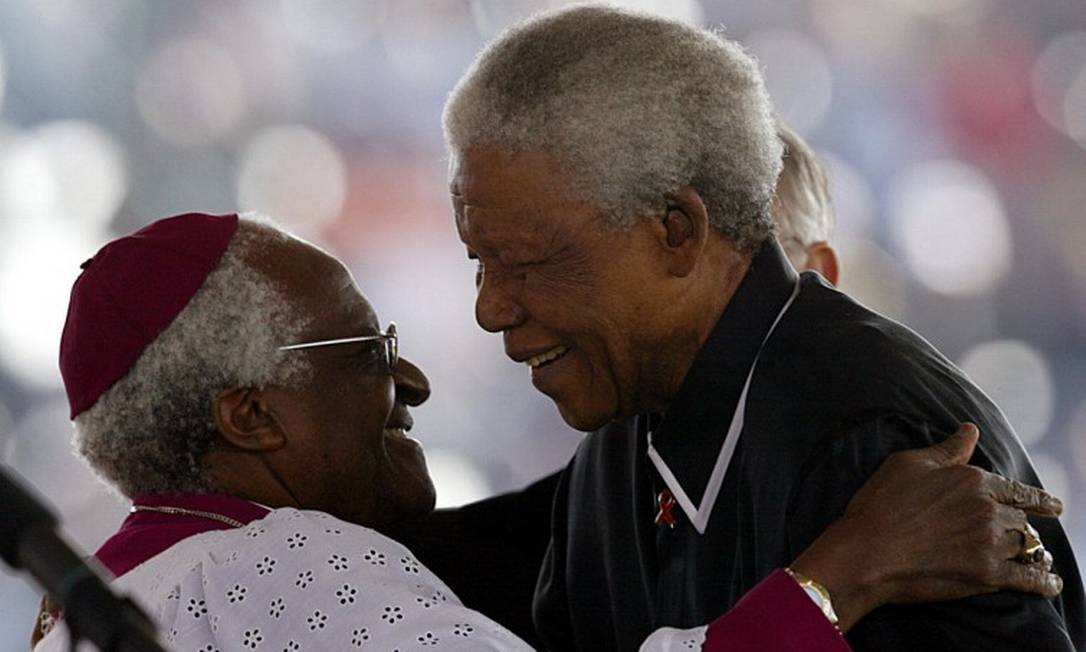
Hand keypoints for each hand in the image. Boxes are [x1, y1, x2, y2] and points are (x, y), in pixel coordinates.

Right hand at [790, 423, 1063, 631]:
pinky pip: (1028, 579)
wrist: (866, 552)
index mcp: (973, 480)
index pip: (1017, 490)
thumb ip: (947, 450)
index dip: (1038, 499)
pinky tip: (1050, 584)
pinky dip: (1043, 582)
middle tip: (1024, 534)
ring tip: (1038, 557)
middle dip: (1021, 526)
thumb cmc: (880, 504)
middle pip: (1020, 519)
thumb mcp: (908, 464)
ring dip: (1032, 551)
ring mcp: (990, 543)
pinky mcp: (986, 575)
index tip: (1053, 506)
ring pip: (1026, 546)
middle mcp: (988, 509)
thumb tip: (970, 430)